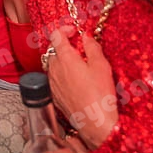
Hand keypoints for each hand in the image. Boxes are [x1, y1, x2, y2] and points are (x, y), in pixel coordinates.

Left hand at [47, 29, 117, 149]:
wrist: (95, 123)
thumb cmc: (100, 94)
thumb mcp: (101, 65)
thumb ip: (92, 47)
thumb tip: (86, 37)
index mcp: (64, 58)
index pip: (55, 34)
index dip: (65, 29)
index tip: (75, 31)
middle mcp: (53, 69)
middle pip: (53, 49)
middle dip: (64, 45)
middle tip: (80, 49)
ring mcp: (51, 83)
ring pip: (52, 64)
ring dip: (63, 61)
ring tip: (80, 66)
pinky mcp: (53, 95)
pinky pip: (54, 79)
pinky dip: (62, 75)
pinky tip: (76, 81)